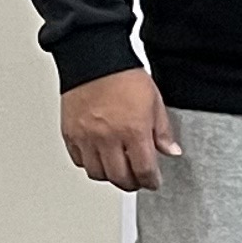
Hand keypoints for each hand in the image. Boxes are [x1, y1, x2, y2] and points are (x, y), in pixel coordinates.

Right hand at [60, 68, 177, 192]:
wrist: (94, 59)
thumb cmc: (123, 76)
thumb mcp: (154, 101)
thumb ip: (163, 131)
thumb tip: (171, 151)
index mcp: (133, 130)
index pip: (143, 170)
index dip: (150, 181)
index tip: (153, 181)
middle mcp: (108, 137)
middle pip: (119, 177)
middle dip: (131, 183)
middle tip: (137, 180)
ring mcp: (86, 137)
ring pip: (97, 173)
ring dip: (110, 176)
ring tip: (118, 169)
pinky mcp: (70, 134)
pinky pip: (79, 160)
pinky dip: (90, 163)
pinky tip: (99, 157)